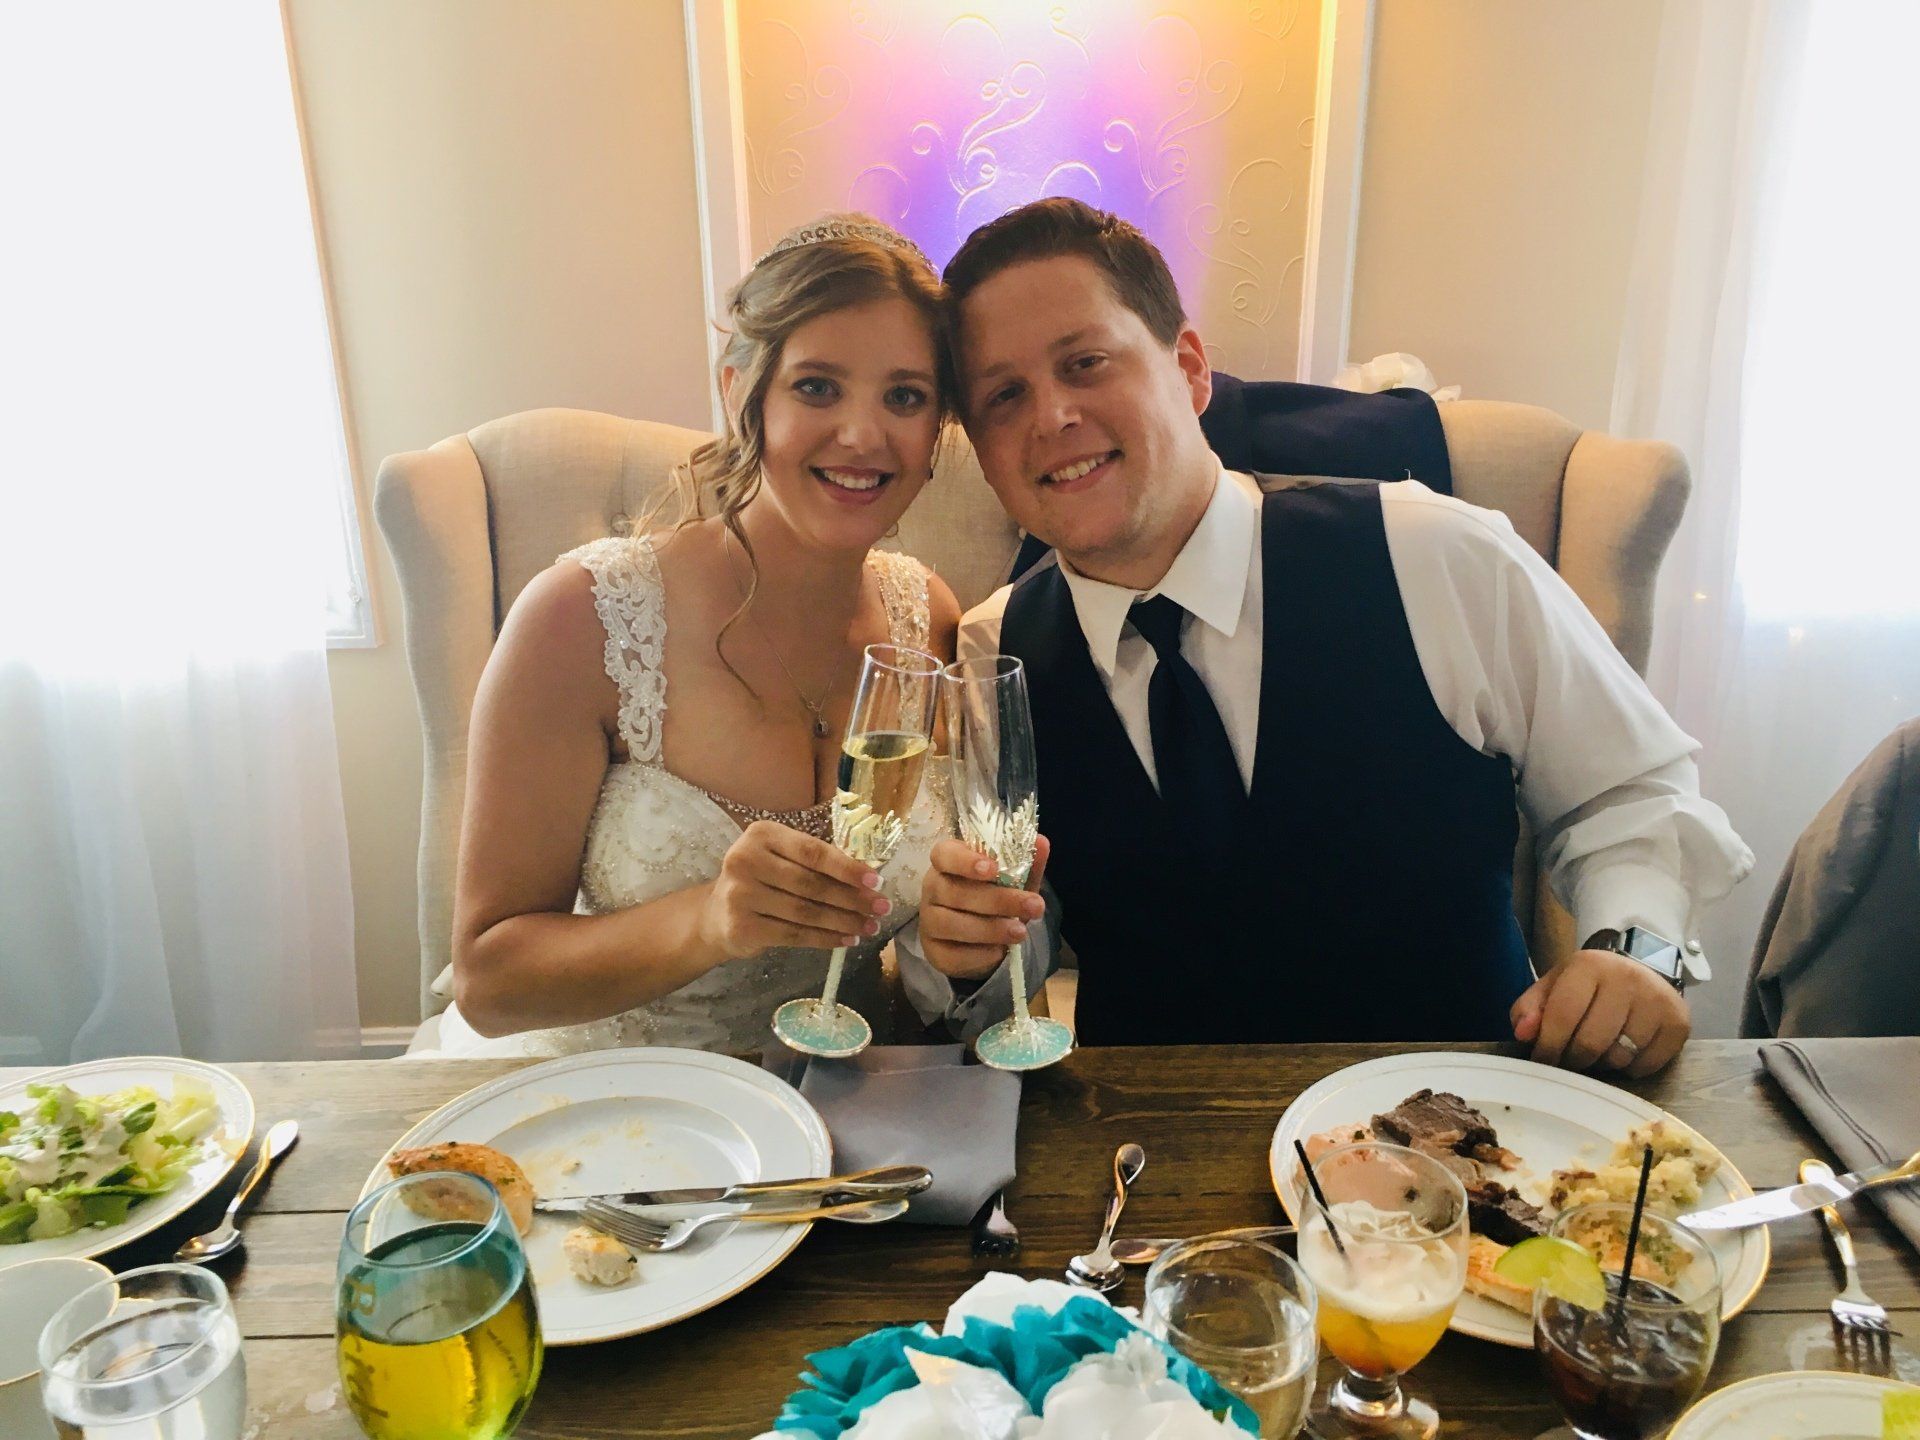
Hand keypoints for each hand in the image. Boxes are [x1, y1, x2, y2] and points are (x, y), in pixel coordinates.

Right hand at [698, 820, 887, 959]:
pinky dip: (825, 939)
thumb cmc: (761, 881)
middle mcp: (746, 860)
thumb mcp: (781, 859)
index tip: (877, 881)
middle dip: (852, 898)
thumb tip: (869, 879)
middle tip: (881, 908)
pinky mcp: (741, 926)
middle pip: (811, 884)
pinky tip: (846, 939)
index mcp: (762, 835)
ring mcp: (741, 894)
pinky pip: (794, 935)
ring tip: (869, 926)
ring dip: (844, 921)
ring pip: (806, 912)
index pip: (813, 852)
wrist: (717, 914)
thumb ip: (816, 863)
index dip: (848, 868)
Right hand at [917, 835, 1049, 979]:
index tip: (993, 869)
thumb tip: (1041, 841)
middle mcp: (932, 888)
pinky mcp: (933, 951)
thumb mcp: (1013, 881)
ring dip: (990, 929)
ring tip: (1020, 932)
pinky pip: (952, 953)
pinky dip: (979, 954)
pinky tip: (999, 952)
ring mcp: (928, 921)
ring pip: (951, 924)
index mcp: (948, 863)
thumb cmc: (994, 898)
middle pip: (954, 891)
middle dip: (998, 900)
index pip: (944, 854)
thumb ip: (1025, 863)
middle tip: (1034, 906)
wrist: (983, 939)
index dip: (965, 861)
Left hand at [1510, 948, 1690, 1076]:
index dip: (1547, 1046)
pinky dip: (1631, 1068)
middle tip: (1570, 1060)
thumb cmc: (1588, 986)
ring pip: (1620, 1057)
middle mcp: (1627, 978)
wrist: (1641, 973)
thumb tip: (1524, 1033)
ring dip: (1603, 1063)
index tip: (1542, 1061)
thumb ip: (1529, 1008)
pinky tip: (1626, 1051)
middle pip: (1591, 1043)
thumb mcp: (1553, 987)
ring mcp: (1657, 1000)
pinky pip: (1647, 1066)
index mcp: (1589, 965)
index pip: (1562, 1016)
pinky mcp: (1679, 1023)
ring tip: (1599, 1049)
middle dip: (1574, 1059)